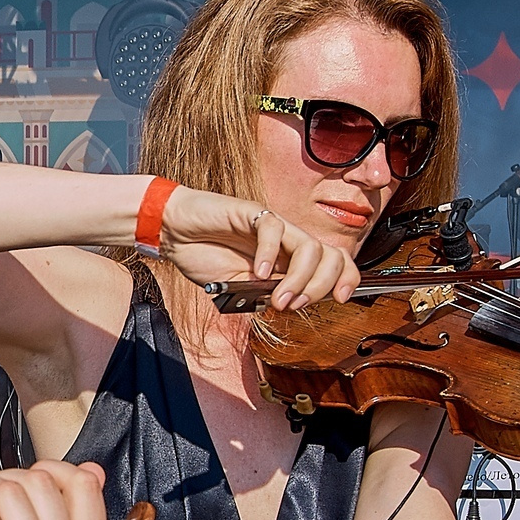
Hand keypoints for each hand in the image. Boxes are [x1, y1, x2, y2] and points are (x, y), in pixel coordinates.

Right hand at [157, 186, 359, 310]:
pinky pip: (273, 229)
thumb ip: (263, 295)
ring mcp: (272, 226)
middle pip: (330, 257)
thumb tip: (287, 307)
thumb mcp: (238, 288)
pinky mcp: (252, 213)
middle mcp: (287, 241)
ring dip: (298, 280)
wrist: (173, 232)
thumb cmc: (204, 256)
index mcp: (289, 258)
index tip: (340, 300)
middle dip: (320, 288)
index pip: (334, 263)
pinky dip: (270, 255)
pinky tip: (257, 273)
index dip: (346, 280)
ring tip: (277, 299)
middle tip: (294, 306)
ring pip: (310, 248)